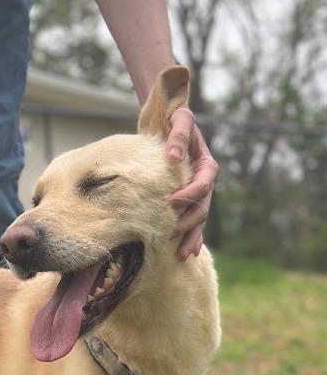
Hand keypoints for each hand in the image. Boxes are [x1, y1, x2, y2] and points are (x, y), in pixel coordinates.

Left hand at [165, 108, 218, 260]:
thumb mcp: (180, 119)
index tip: (171, 203)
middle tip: (171, 233)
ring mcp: (196, 195)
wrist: (167, 124)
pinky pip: (191, 223)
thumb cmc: (174, 119)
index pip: (202, 185)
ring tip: (181, 255)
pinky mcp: (185, 202)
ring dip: (191, 238)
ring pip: (198, 220)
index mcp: (206, 166)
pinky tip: (185, 254)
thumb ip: (179, 135)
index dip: (189, 195)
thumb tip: (174, 158)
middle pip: (202, 208)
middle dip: (189, 223)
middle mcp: (204, 183)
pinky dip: (189, 238)